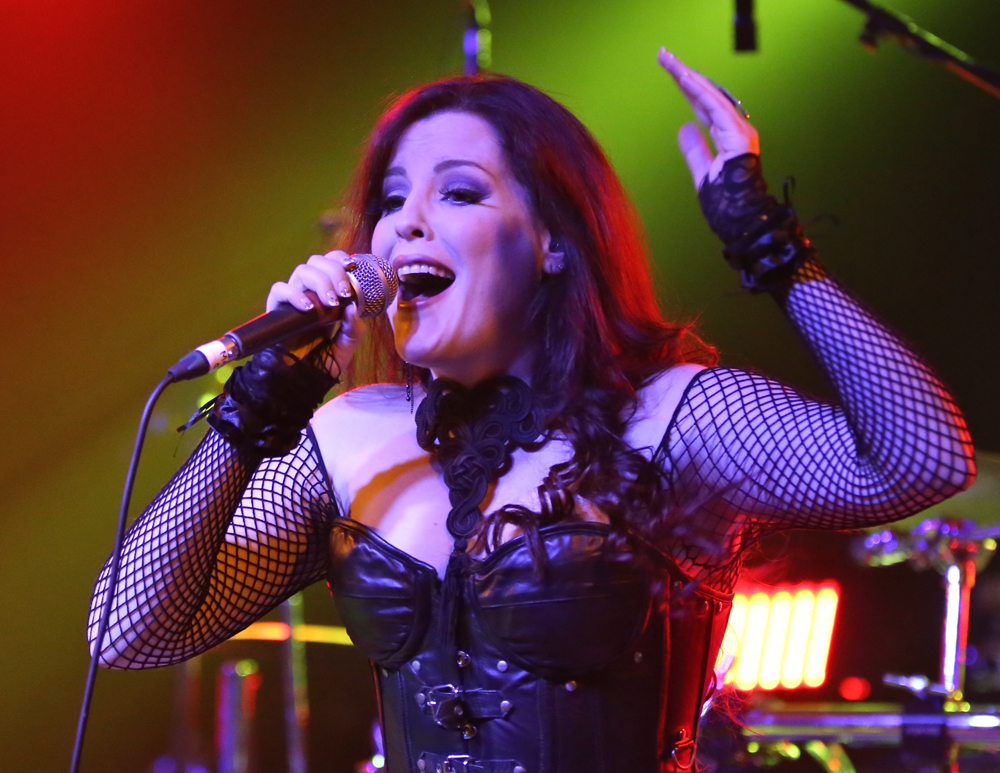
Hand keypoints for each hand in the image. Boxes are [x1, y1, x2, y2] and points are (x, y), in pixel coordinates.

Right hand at [266, 250, 367, 373]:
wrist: (302, 380)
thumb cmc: (323, 361)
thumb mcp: (347, 346)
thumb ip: (354, 328)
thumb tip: (353, 307)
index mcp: (327, 294)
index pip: (330, 263)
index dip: (339, 258)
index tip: (352, 266)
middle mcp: (309, 292)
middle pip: (317, 262)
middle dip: (334, 272)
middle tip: (344, 293)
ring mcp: (293, 299)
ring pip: (302, 271)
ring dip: (320, 281)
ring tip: (330, 302)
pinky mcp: (277, 309)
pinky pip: (280, 289)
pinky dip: (295, 294)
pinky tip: (308, 308)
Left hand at [658, 48, 759, 188]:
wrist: (740, 220)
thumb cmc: (726, 202)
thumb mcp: (702, 172)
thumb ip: (695, 149)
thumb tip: (685, 126)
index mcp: (728, 135)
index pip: (704, 105)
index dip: (687, 88)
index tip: (672, 71)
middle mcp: (736, 128)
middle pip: (706, 95)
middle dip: (684, 74)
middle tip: (664, 56)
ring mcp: (740, 131)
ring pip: (711, 96)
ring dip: (689, 77)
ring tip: (670, 62)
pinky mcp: (739, 137)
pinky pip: (717, 109)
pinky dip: (701, 93)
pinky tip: (685, 79)